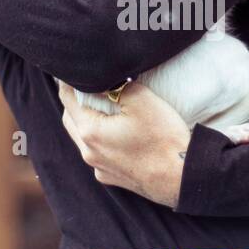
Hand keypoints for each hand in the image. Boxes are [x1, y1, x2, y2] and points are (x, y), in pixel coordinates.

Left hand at [57, 80, 191, 207]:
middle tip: (85, 85)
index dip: (68, 81)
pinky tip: (115, 133)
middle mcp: (88, 152)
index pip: (67, 98)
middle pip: (70, 119)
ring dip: (85, 121)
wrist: (181, 178)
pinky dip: (99, 139)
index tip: (73, 70)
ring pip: (82, 138)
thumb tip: (102, 78)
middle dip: (74, 101)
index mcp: (90, 131)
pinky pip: (97, 153)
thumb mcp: (142, 100)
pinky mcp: (111, 177)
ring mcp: (99, 167)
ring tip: (100, 106)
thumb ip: (115, 85)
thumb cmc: (163, 139)